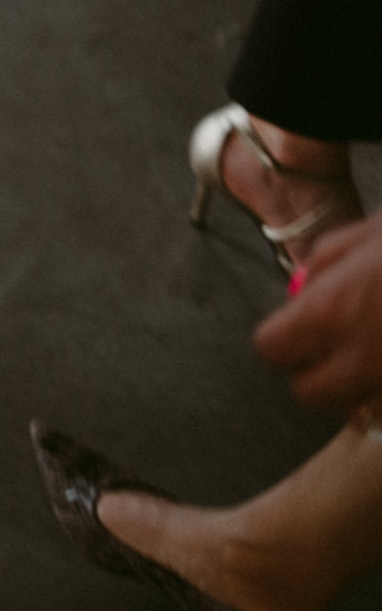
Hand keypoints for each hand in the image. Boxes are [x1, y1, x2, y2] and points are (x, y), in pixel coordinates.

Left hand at [257, 210, 381, 412]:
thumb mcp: (374, 232)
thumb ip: (328, 259)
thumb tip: (302, 284)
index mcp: (334, 311)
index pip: (272, 348)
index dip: (284, 337)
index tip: (301, 327)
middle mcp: (363, 358)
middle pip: (311, 393)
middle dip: (319, 374)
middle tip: (341, 348)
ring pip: (363, 412)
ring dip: (365, 391)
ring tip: (381, 352)